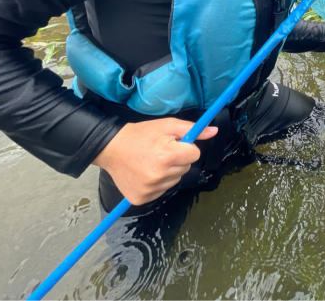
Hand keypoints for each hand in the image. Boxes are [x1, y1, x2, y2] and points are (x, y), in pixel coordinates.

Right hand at [93, 118, 217, 204]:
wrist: (111, 148)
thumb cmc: (140, 135)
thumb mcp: (167, 125)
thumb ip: (192, 129)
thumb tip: (213, 131)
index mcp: (167, 156)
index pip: (195, 155)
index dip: (186, 148)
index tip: (174, 144)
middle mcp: (159, 175)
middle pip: (186, 168)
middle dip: (178, 159)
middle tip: (160, 151)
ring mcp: (150, 189)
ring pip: (175, 180)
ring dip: (168, 172)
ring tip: (152, 161)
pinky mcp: (142, 198)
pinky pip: (162, 190)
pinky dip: (157, 183)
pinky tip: (146, 172)